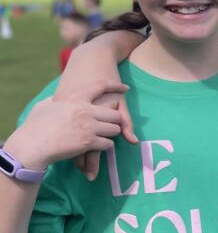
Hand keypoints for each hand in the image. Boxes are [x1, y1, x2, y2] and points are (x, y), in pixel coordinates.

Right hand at [5, 80, 127, 170]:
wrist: (31, 145)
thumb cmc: (34, 126)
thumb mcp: (44, 106)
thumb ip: (56, 100)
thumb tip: (58, 98)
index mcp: (74, 99)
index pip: (100, 86)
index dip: (115, 86)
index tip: (125, 88)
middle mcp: (85, 111)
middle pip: (115, 113)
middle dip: (115, 120)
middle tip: (111, 124)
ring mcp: (88, 127)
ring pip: (115, 129)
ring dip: (111, 134)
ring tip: (104, 135)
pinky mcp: (89, 142)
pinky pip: (108, 144)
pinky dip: (105, 146)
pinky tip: (98, 146)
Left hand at [55, 30, 140, 179]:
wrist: (95, 56)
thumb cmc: (88, 79)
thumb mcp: (81, 97)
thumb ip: (81, 114)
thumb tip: (76, 126)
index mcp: (71, 110)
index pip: (72, 137)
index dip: (76, 154)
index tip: (78, 169)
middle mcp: (83, 111)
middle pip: (84, 140)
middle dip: (88, 160)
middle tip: (90, 176)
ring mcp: (100, 106)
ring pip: (102, 134)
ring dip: (104, 152)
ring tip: (109, 164)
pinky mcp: (115, 99)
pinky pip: (120, 119)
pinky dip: (126, 130)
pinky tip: (131, 142)